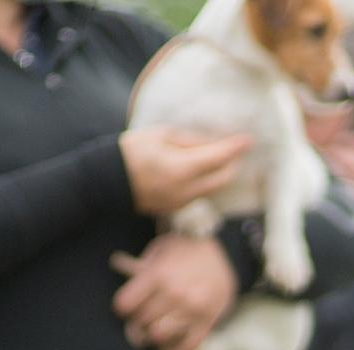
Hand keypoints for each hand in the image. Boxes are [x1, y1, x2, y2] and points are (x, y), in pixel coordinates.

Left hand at [110, 237, 236, 349]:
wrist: (228, 252)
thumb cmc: (188, 248)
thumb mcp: (162, 248)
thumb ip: (141, 265)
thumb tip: (118, 267)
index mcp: (158, 274)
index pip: (126, 304)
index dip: (123, 307)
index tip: (127, 307)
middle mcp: (173, 294)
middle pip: (141, 322)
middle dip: (138, 322)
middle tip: (143, 319)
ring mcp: (191, 310)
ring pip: (159, 337)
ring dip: (156, 335)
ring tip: (158, 329)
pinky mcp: (207, 322)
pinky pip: (187, 347)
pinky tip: (174, 348)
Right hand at [119, 129, 251, 217]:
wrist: (105, 181)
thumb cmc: (131, 152)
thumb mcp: (161, 136)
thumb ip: (190, 141)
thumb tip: (212, 144)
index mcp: (183, 168)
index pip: (219, 157)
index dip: (235, 148)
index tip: (248, 140)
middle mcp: (187, 190)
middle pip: (224, 179)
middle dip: (232, 164)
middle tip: (232, 149)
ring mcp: (182, 202)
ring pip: (213, 188)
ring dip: (219, 174)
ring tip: (215, 157)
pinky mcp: (176, 208)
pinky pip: (199, 194)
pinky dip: (205, 181)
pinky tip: (199, 170)